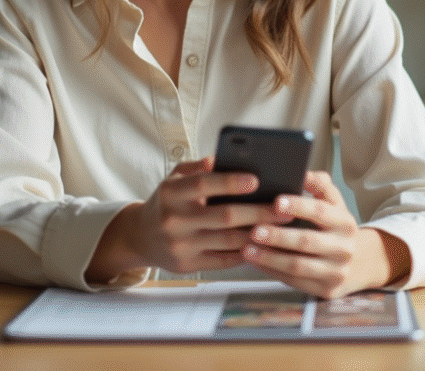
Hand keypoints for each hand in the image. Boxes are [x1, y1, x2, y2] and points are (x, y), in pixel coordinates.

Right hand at [88, 157, 286, 281]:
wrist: (141, 237)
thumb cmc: (166, 202)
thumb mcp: (174, 179)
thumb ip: (197, 168)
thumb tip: (222, 158)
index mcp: (171, 193)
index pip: (203, 184)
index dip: (231, 182)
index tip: (257, 179)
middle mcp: (174, 220)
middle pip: (224, 216)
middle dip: (258, 212)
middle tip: (284, 208)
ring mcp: (181, 245)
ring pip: (228, 241)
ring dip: (258, 234)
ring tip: (281, 227)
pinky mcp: (188, 265)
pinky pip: (224, 260)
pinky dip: (246, 252)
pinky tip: (264, 243)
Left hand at [240, 170, 411, 298]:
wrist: (360, 263)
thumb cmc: (335, 227)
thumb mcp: (334, 204)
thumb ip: (320, 186)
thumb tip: (303, 172)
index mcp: (345, 222)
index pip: (320, 211)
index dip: (298, 206)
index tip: (275, 201)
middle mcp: (344, 248)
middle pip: (307, 241)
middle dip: (278, 236)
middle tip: (253, 230)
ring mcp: (336, 271)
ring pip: (298, 266)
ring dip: (270, 258)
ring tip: (247, 249)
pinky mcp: (326, 290)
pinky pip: (294, 281)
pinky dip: (272, 271)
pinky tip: (256, 262)